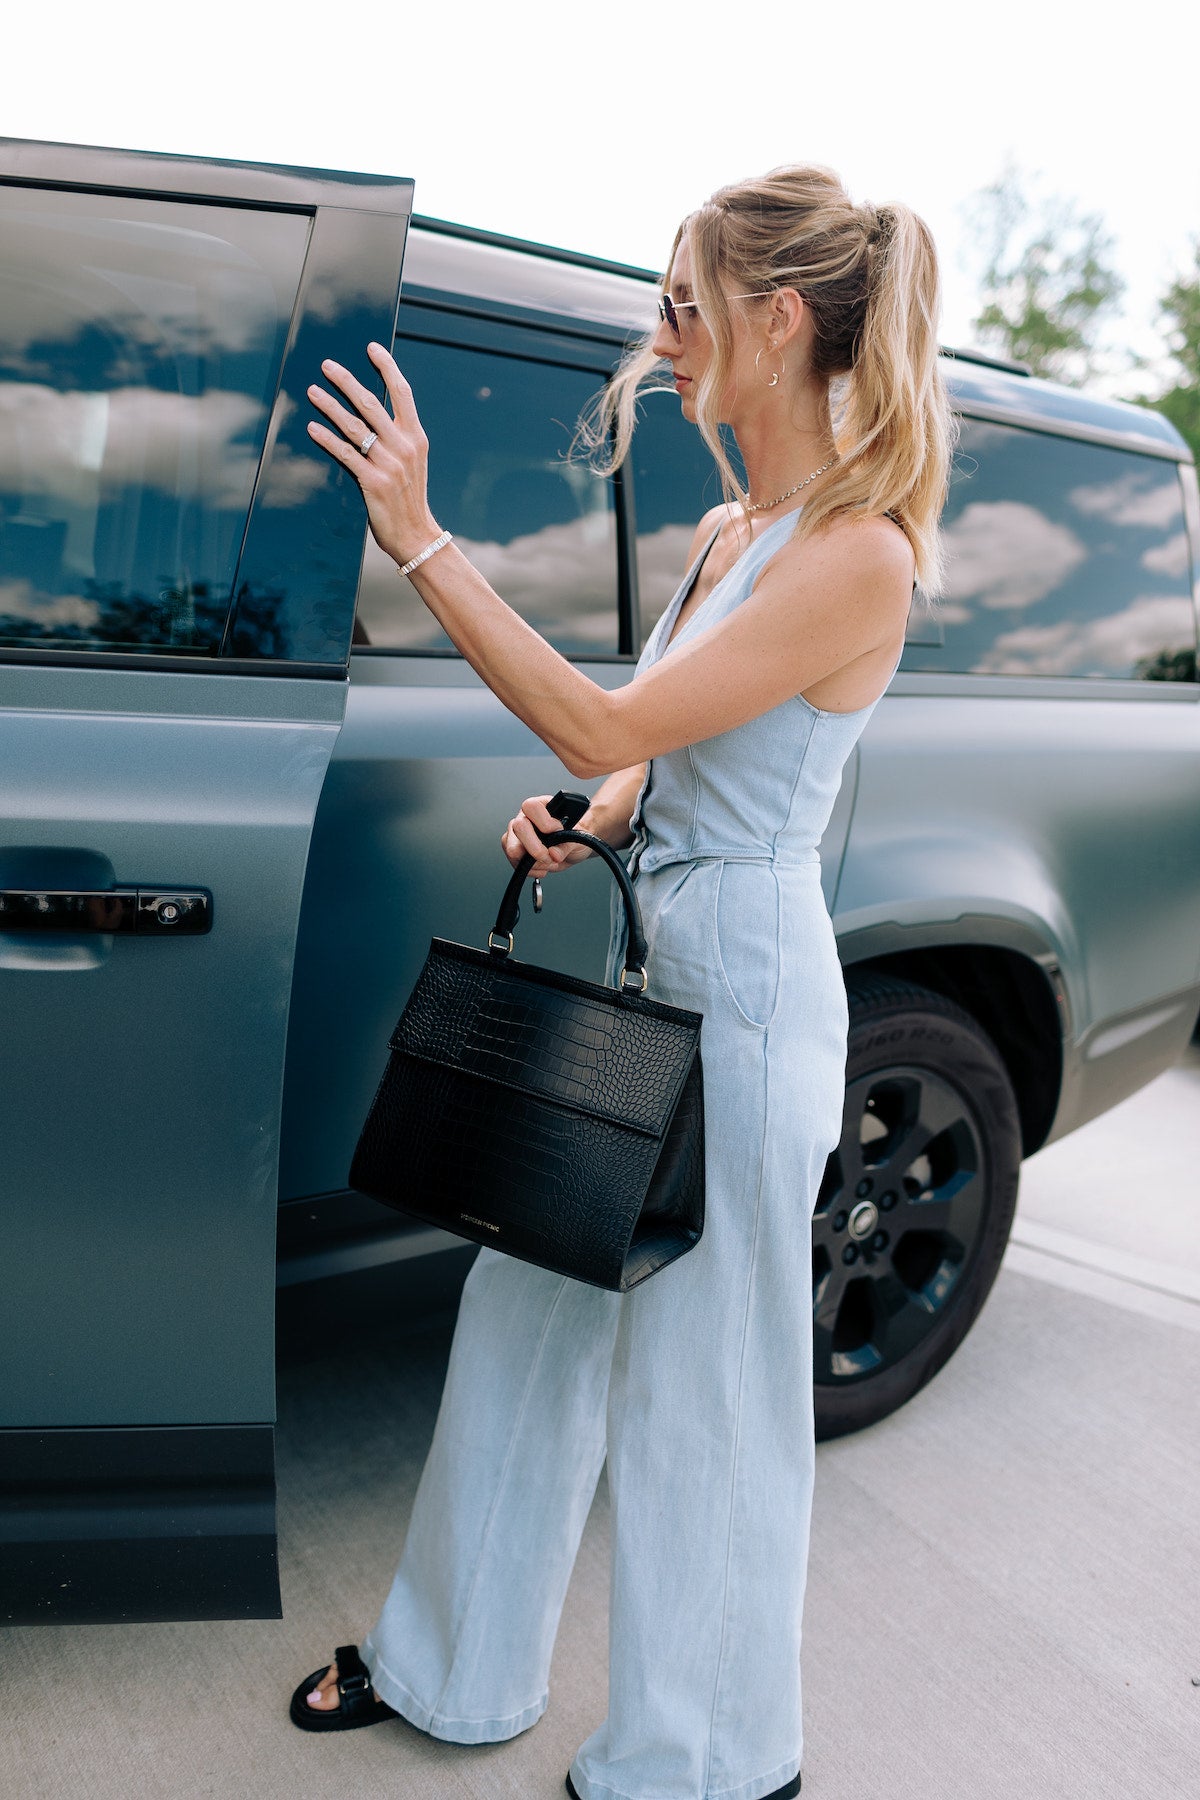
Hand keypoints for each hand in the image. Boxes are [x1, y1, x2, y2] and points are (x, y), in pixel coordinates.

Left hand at [306, 343, 440, 566]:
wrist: (416, 536)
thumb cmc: (409, 499)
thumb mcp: (413, 463)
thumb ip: (398, 438)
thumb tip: (373, 414)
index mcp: (416, 438)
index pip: (402, 393)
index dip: (387, 367)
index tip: (371, 347)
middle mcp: (404, 447)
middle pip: (371, 403)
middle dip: (346, 381)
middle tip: (326, 365)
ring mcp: (388, 464)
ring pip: (354, 426)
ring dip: (330, 406)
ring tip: (312, 392)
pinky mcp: (372, 482)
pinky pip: (344, 454)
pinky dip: (326, 439)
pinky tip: (312, 428)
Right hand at [501, 795, 598, 875]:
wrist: (572, 848)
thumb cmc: (575, 836)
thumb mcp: (578, 838)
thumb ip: (567, 844)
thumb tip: (554, 853)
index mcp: (541, 806)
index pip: (531, 807)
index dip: (544, 822)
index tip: (558, 831)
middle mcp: (525, 818)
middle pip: (518, 827)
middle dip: (535, 848)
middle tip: (550, 856)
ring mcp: (517, 834)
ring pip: (513, 848)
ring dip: (534, 862)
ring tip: (550, 862)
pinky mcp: (514, 850)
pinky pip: (514, 861)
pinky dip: (531, 869)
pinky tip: (543, 866)